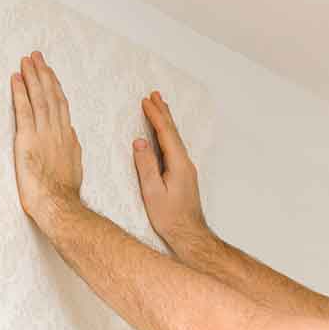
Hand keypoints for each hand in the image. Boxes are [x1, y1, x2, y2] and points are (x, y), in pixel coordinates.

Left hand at [11, 51, 82, 225]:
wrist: (58, 204)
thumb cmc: (64, 193)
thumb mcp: (74, 166)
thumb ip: (72, 148)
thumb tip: (71, 136)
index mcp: (67, 137)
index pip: (61, 106)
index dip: (55, 87)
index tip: (50, 73)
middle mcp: (57, 130)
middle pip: (51, 96)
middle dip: (44, 74)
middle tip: (37, 57)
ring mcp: (43, 133)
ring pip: (39, 98)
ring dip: (33, 77)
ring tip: (27, 61)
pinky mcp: (27, 139)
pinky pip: (24, 109)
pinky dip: (20, 92)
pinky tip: (16, 79)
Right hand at [134, 91, 210, 246]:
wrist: (189, 234)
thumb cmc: (170, 218)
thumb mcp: (152, 192)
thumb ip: (146, 166)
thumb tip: (139, 142)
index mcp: (179, 164)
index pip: (166, 133)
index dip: (155, 116)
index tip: (145, 101)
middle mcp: (186, 163)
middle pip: (173, 132)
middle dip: (163, 112)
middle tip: (155, 95)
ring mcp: (187, 169)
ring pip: (175, 139)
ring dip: (166, 122)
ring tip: (160, 107)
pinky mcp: (184, 175)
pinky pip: (175, 148)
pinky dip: (168, 135)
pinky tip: (164, 135)